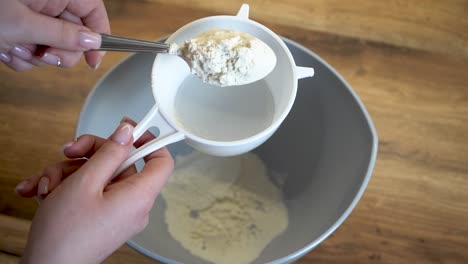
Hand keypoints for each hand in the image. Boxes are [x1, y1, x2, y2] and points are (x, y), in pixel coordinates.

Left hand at [0, 0, 109, 70]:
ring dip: (35, 57)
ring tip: (13, 47)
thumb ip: (62, 34)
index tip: (94, 61)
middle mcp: (49, 3)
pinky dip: (21, 55)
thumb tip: (93, 42)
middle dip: (59, 52)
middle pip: (75, 35)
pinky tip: (6, 49)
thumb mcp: (24, 24)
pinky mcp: (23, 27)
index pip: (94, 11)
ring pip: (54, 46)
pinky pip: (35, 50)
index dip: (99, 36)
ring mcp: (36, 15)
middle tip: (44, 55)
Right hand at [15, 119, 173, 263]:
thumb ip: (109, 153)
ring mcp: (116, 211)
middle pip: (120, 162)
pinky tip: (41, 191)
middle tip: (69, 151)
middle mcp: (133, 204)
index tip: (127, 130)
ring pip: (99, 175)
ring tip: (46, 184)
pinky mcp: (101, 216)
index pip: (162, 161)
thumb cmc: (65, 234)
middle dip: (89, 154)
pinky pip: (90, 191)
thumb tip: (127, 131)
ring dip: (69, 172)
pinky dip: (66, 187)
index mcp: (139, 195)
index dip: (148, 140)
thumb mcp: (85, 183)